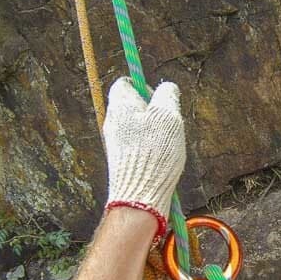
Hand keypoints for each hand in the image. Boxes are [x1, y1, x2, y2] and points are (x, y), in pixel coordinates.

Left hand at [103, 77, 185, 236]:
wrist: (140, 196)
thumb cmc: (154, 154)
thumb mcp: (168, 116)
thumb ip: (168, 95)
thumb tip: (167, 88)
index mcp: (120, 106)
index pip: (125, 83)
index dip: (144, 87)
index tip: (160, 100)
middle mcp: (112, 122)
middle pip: (133, 107)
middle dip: (153, 113)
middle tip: (168, 126)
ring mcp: (115, 143)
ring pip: (137, 127)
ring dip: (155, 133)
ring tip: (166, 147)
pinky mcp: (120, 161)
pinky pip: (137, 146)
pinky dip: (151, 149)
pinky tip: (161, 161)